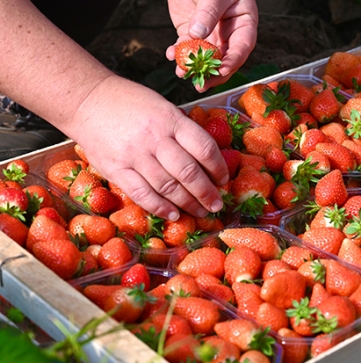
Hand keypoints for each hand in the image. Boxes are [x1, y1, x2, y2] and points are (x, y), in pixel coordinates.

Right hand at [69, 74, 228, 220]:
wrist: (87, 100)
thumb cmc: (130, 103)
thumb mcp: (163, 107)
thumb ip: (182, 131)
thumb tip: (208, 159)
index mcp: (171, 120)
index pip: (204, 148)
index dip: (218, 168)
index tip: (224, 180)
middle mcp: (154, 138)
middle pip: (188, 172)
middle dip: (207, 193)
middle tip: (217, 205)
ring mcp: (134, 155)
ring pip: (168, 187)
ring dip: (188, 204)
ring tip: (200, 212)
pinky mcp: (116, 169)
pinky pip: (142, 194)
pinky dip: (160, 208)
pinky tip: (173, 215)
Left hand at [165, 0, 258, 91]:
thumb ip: (209, 12)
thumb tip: (197, 35)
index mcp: (244, 24)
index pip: (241, 48)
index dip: (232, 61)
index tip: (221, 71)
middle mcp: (229, 34)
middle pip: (223, 59)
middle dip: (212, 73)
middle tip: (201, 84)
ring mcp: (210, 35)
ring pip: (203, 57)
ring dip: (192, 67)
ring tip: (181, 73)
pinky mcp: (192, 32)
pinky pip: (186, 47)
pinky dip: (178, 53)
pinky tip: (171, 55)